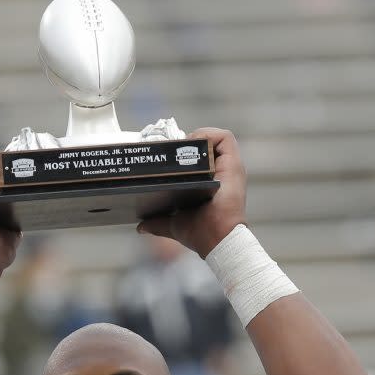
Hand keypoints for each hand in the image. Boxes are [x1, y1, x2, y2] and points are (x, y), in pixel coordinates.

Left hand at [137, 127, 246, 258]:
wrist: (216, 239)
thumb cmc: (201, 234)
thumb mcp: (173, 224)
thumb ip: (157, 223)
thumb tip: (140, 227)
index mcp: (210, 184)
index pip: (200, 158)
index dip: (185, 152)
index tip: (169, 155)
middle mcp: (221, 173)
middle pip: (207, 146)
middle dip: (189, 142)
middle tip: (172, 148)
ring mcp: (229, 168)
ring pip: (217, 138)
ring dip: (199, 136)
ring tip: (183, 144)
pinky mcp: (233, 164)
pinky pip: (226, 138)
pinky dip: (210, 135)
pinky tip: (194, 142)